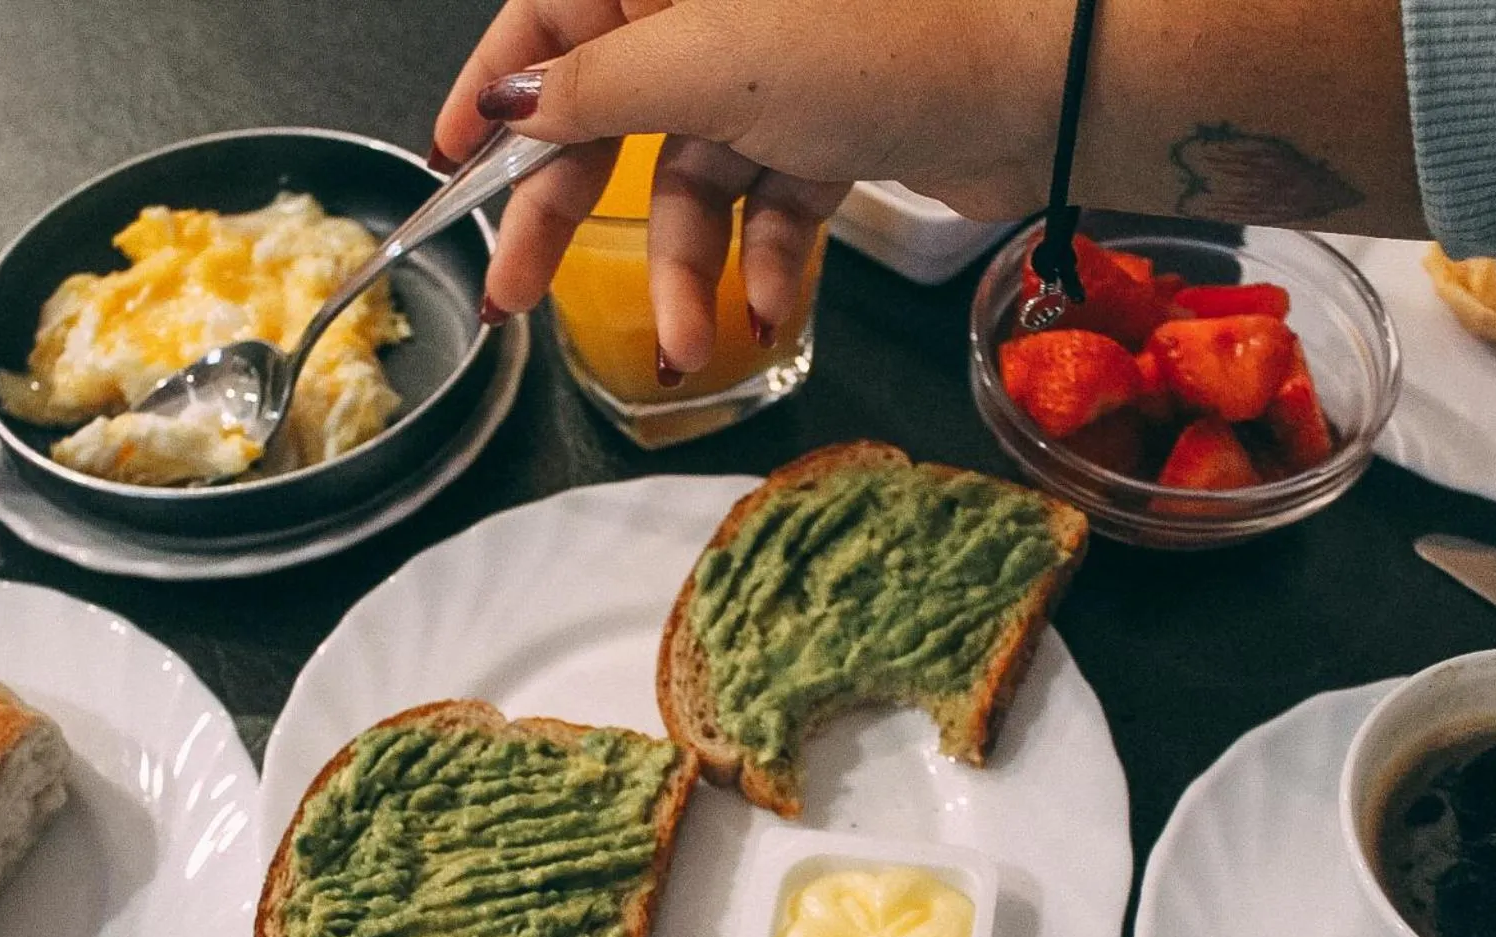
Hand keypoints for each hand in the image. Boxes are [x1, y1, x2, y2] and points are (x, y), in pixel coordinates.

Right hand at [432, 0, 1060, 375]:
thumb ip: (591, 89)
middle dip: (567, 217)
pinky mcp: (831, 127)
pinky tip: (772, 312)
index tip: (450, 169)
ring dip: (684, 269)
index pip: (547, 21)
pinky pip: (770, 203)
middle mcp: (711, 8)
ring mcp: (774, 69)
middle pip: (607, 115)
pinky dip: (766, 260)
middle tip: (517, 299)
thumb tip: (505, 106)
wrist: (1045, 74)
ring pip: (690, 179)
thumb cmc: (875, 37)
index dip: (494, 96)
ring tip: (685, 345)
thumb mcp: (704, 61)